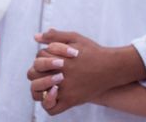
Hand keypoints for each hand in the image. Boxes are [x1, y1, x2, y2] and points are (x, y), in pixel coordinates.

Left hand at [27, 29, 145, 114]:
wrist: (111, 67)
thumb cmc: (92, 51)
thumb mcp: (74, 38)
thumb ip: (55, 37)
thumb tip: (35, 37)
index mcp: (59, 59)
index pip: (39, 58)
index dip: (43, 56)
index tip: (52, 57)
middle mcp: (61, 76)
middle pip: (34, 74)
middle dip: (37, 71)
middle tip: (47, 70)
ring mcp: (65, 90)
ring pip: (39, 93)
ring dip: (39, 87)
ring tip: (47, 82)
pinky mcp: (71, 101)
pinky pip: (52, 109)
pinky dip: (48, 103)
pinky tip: (53, 94)